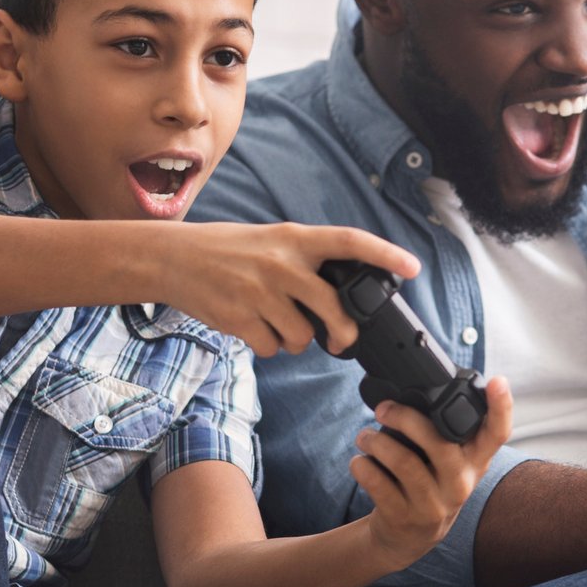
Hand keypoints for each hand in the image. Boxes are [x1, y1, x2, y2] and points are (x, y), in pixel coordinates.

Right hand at [167, 222, 419, 356]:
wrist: (173, 258)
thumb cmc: (229, 250)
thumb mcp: (271, 240)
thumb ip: (306, 260)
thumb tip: (342, 296)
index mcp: (294, 238)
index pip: (350, 241)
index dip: (385, 255)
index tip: (413, 267)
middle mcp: (281, 263)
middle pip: (334, 307)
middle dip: (345, 332)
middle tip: (342, 341)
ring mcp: (260, 292)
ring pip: (302, 335)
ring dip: (295, 340)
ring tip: (277, 323)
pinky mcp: (239, 318)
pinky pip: (272, 348)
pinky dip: (268, 346)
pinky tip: (253, 328)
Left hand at [353, 377, 515, 568]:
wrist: (408, 538)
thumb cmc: (430, 486)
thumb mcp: (449, 464)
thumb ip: (446, 434)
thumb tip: (422, 391)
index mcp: (475, 463)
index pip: (497, 433)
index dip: (501, 407)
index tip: (498, 381)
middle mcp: (460, 485)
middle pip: (440, 444)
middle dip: (406, 419)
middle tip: (383, 409)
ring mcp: (433, 505)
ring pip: (404, 462)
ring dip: (376, 442)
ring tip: (364, 436)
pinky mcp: (404, 517)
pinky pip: (379, 484)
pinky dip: (363, 466)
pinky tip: (360, 461)